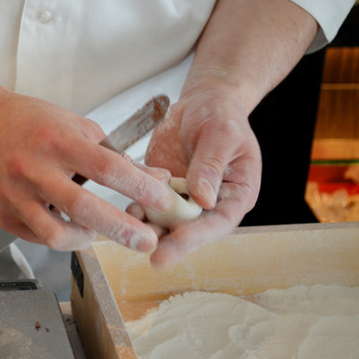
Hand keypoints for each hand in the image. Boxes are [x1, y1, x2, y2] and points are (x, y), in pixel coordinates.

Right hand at [0, 91, 175, 251]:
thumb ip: (116, 155)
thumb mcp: (78, 127)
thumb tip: (156, 178)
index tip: (164, 201)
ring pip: (56, 234)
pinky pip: (37, 237)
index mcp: (57, 141)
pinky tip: (69, 226)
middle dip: (121, 229)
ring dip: (86, 239)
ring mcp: (13, 195)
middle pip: (83, 208)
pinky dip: (60, 236)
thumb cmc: (32, 123)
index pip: (106, 167)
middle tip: (146, 241)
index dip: (139, 187)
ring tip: (99, 234)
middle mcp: (32, 169)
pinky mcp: (1, 214)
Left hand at [134, 89, 261, 267]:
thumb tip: (203, 199)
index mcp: (235, 194)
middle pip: (190, 230)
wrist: (203, 101)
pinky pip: (147, 201)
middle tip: (153, 256)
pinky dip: (135, 204)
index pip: (219, 222)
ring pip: (165, 221)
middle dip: (171, 243)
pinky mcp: (162, 188)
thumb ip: (211, 165)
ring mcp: (183, 197)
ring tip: (131, 232)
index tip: (179, 242)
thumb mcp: (222, 135)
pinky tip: (123, 206)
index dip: (199, 235)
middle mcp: (209, 203)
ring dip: (148, 228)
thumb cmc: (222, 115)